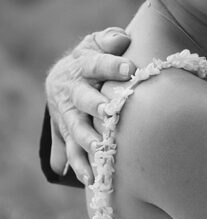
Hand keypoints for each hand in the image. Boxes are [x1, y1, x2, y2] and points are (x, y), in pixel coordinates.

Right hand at [46, 28, 133, 182]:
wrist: (64, 78)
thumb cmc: (93, 59)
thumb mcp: (97, 45)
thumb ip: (109, 40)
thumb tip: (121, 39)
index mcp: (82, 66)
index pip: (97, 63)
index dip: (112, 66)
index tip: (129, 68)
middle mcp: (73, 91)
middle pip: (84, 99)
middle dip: (96, 106)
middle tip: (109, 113)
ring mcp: (68, 115)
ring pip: (76, 129)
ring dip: (87, 140)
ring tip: (100, 150)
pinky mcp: (67, 135)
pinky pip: (72, 152)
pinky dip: (80, 166)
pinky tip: (91, 179)